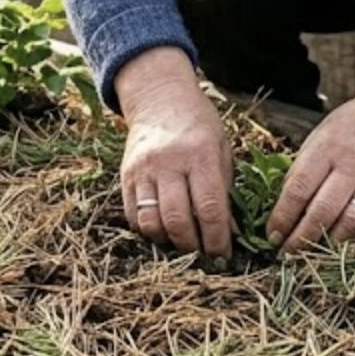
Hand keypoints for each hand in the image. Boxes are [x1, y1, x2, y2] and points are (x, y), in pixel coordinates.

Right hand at [116, 48, 232, 258]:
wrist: (159, 99)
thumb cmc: (198, 126)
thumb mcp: (221, 148)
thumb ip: (224, 189)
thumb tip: (228, 232)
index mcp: (199, 154)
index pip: (209, 207)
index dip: (217, 239)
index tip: (223, 256)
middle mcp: (168, 162)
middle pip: (177, 220)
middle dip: (192, 247)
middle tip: (203, 254)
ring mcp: (143, 169)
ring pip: (150, 222)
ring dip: (168, 242)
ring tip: (182, 243)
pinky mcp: (125, 175)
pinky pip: (133, 215)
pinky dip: (148, 230)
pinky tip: (163, 229)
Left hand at [266, 83, 354, 253]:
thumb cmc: (345, 131)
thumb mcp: (316, 139)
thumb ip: (299, 172)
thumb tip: (278, 211)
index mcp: (327, 149)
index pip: (299, 190)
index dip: (282, 218)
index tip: (272, 236)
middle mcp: (353, 166)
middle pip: (323, 211)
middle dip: (301, 239)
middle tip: (287, 254)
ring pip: (352, 223)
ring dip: (329, 244)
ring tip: (312, 253)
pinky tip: (343, 246)